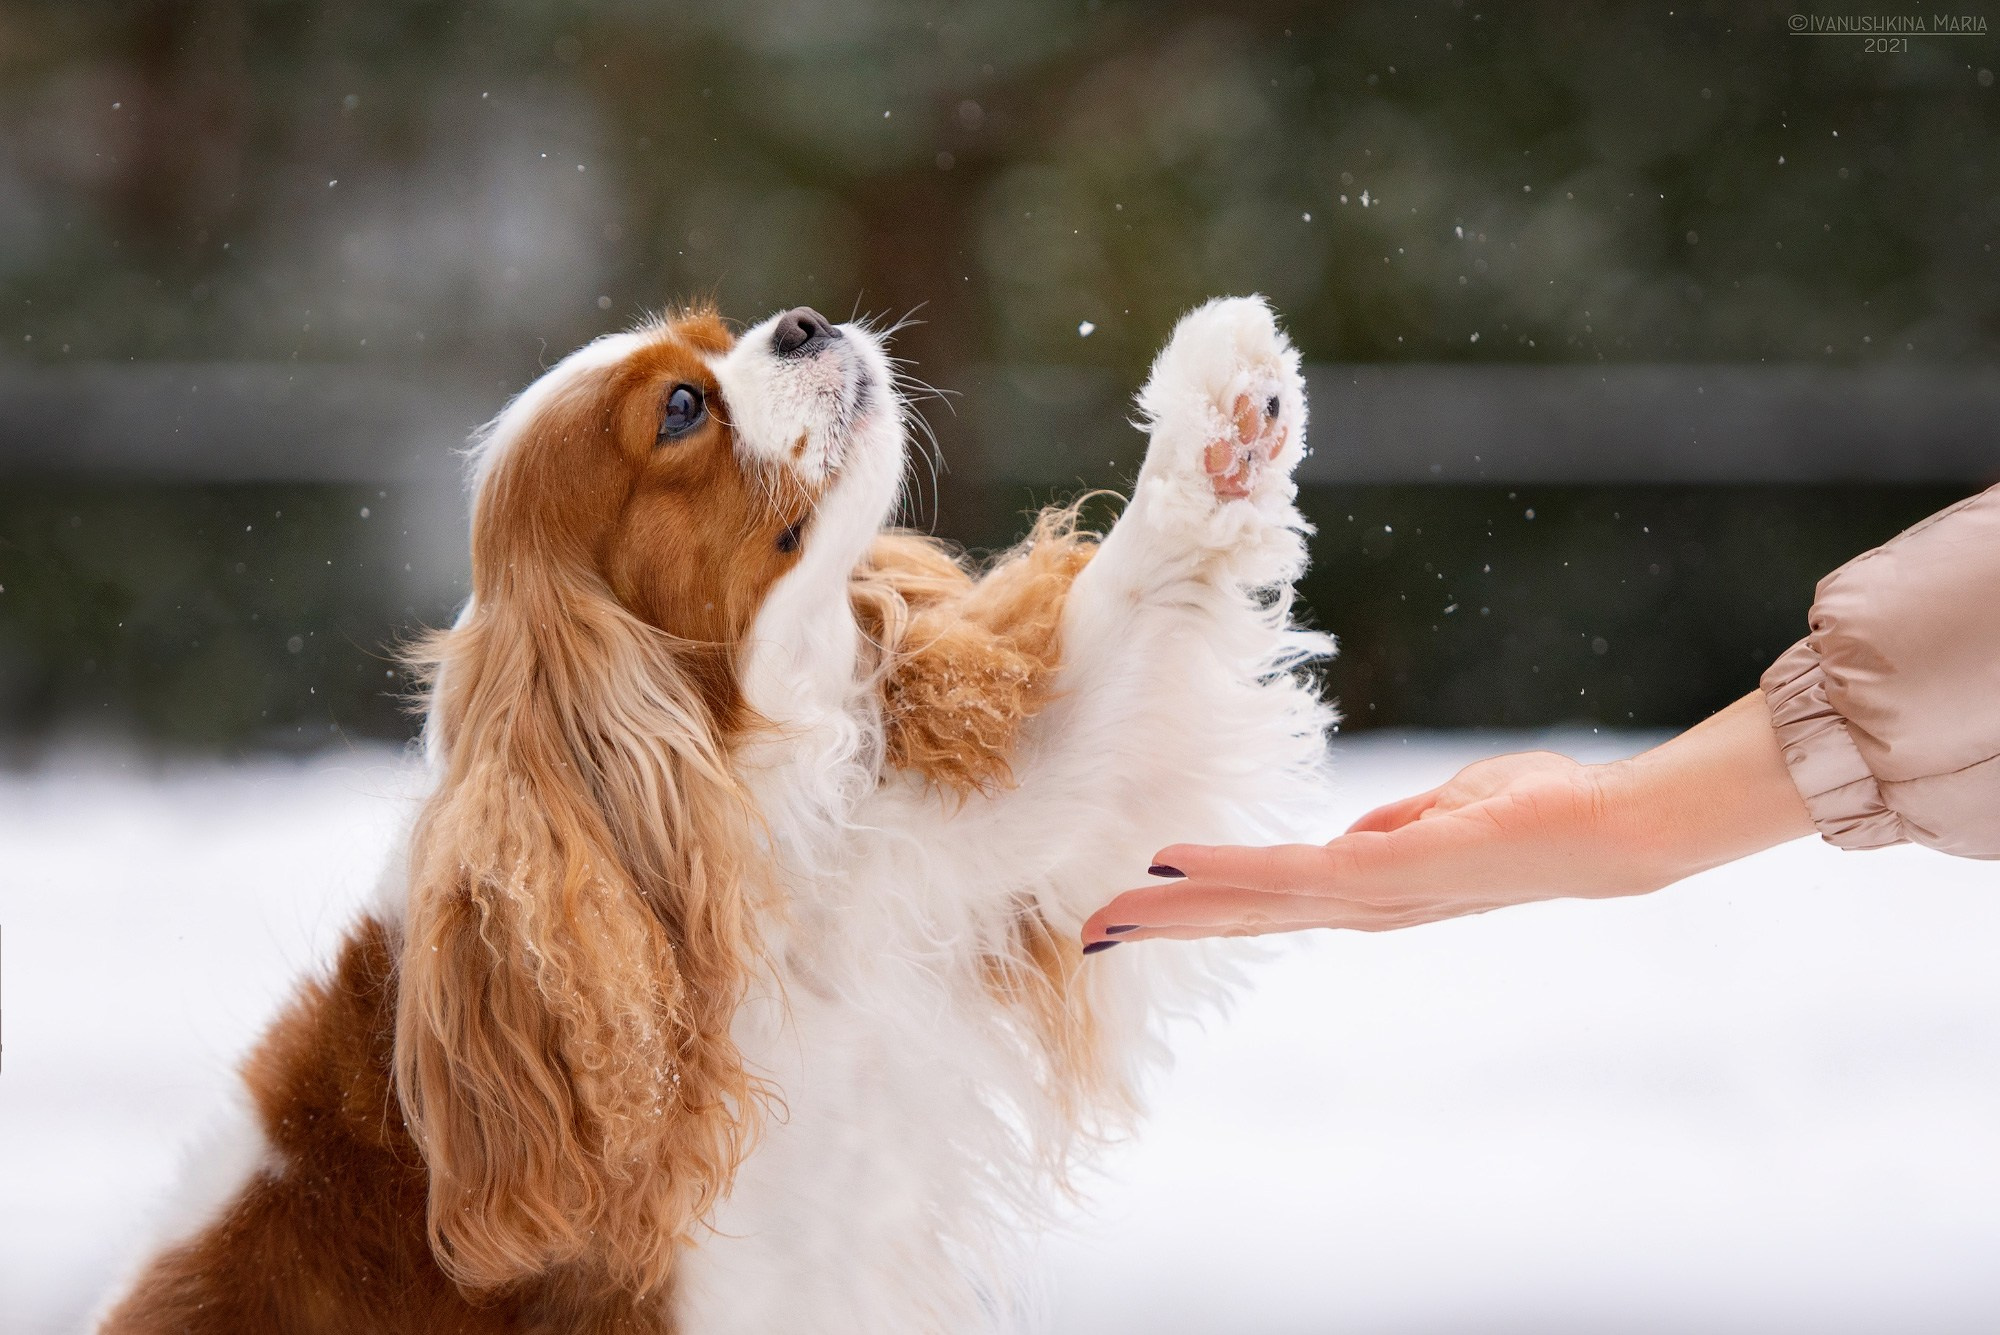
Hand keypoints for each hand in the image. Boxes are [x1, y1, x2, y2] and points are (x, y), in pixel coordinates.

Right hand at [1082, 692, 1814, 944]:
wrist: (1609, 829)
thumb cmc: (1540, 810)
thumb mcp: (1450, 810)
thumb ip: (1395, 826)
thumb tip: (1349, 837)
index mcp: (1372, 891)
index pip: (1272, 904)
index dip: (1205, 909)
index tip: (1141, 910)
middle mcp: (1364, 906)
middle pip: (1246, 918)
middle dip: (1168, 927)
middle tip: (1094, 935)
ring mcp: (1372, 894)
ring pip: (1253, 904)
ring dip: (1179, 909)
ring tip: (1113, 915)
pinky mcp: (1386, 872)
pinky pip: (1290, 873)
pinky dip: (1228, 871)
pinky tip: (1175, 866)